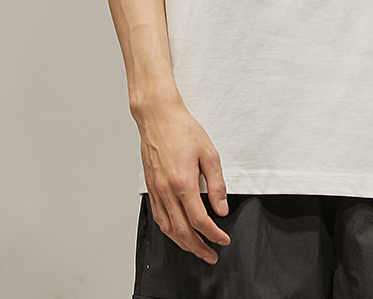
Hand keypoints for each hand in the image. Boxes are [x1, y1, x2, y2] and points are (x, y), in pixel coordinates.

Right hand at [135, 98, 230, 264]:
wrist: (158, 116)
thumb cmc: (182, 129)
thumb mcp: (209, 153)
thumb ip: (216, 184)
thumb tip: (221, 207)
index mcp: (182, 182)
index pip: (199, 220)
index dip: (213, 234)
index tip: (222, 239)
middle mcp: (166, 189)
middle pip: (181, 231)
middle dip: (198, 247)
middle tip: (211, 254)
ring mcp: (155, 189)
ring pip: (167, 228)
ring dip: (182, 243)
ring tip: (196, 248)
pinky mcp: (150, 186)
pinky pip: (158, 216)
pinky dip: (169, 229)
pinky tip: (177, 231)